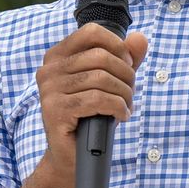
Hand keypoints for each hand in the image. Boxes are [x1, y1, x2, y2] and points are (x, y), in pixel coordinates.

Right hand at [34, 24, 149, 171]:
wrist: (72, 155)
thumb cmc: (91, 115)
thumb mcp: (111, 82)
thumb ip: (125, 59)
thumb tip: (140, 38)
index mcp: (57, 56)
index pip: (91, 32)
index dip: (117, 45)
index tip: (128, 65)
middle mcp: (48, 69)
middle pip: (100, 56)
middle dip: (125, 75)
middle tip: (130, 93)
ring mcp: (49, 90)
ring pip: (101, 78)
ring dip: (124, 94)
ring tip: (126, 106)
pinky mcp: (55, 110)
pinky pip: (97, 99)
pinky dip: (118, 107)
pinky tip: (122, 116)